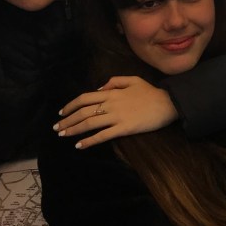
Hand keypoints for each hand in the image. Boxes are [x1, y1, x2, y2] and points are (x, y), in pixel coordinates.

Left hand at [53, 76, 177, 148]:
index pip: (85, 98)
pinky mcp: (124, 129)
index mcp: (112, 92)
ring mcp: (116, 117)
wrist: (168, 103)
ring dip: (73, 130)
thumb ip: (114, 82)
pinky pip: (102, 136)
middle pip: (83, 112)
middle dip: (67, 120)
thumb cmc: (151, 92)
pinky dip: (89, 141)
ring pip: (89, 123)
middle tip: (57, 128)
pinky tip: (79, 145)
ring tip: (63, 135)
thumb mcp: (133, 80)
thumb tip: (99, 89)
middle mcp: (111, 104)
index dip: (70, 105)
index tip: (61, 112)